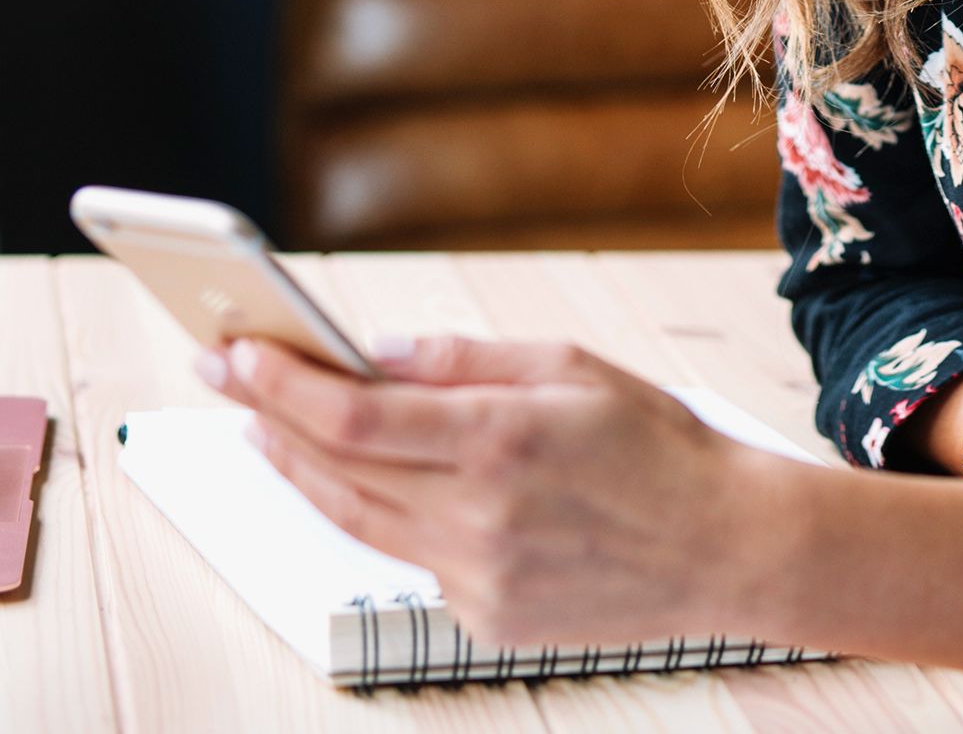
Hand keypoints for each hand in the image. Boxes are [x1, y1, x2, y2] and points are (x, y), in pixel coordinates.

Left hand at [197, 336, 770, 645]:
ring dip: (302, 473)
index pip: (353, 412)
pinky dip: (384, 519)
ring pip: (356, 521)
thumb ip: (470, 359)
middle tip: (228, 381)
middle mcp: (479, 514)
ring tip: (269, 434)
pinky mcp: (488, 617)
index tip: (234, 354)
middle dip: (270, 419)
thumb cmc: (663, 447)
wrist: (728, 548)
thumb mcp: (576, 368)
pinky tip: (376, 487)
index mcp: (501, 438)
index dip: (280, 382)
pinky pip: (412, 561)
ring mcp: (479, 576)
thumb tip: (378, 350)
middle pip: (335, 468)